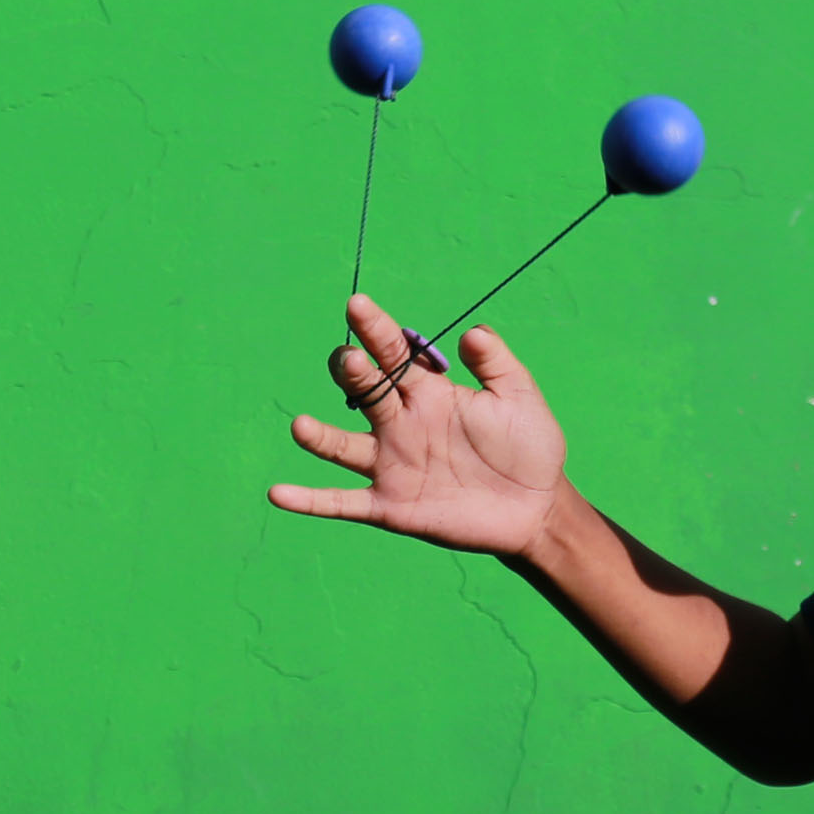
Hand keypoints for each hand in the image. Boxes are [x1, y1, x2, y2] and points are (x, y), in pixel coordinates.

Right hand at [267, 293, 571, 557]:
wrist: (536, 509)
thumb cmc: (530, 448)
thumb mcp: (518, 397)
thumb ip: (496, 364)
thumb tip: (472, 332)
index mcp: (428, 392)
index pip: (393, 353)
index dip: (375, 329)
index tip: (358, 304)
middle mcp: (401, 424)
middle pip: (365, 392)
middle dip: (354, 375)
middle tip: (352, 360)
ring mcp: (391, 465)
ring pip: (343, 447)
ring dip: (320, 437)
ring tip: (301, 427)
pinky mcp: (389, 506)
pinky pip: (342, 501)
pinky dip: (309, 500)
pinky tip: (278, 493)